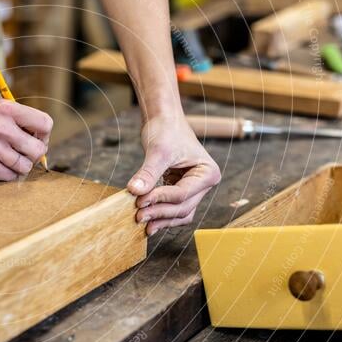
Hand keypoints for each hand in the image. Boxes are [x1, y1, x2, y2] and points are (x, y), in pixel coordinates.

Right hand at [0, 99, 51, 181]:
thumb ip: (23, 122)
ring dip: (18, 166)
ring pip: (26, 166)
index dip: (43, 134)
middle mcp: (0, 126)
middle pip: (39, 149)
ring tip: (4, 158)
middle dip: (32, 154)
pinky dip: (6, 174)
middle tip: (19, 152)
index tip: (31, 138)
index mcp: (6, 109)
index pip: (45, 123)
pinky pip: (12, 176)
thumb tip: (46, 144)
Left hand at [128, 113, 220, 234]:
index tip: (139, 200)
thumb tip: (133, 191)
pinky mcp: (181, 189)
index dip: (160, 200)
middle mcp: (204, 183)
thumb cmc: (166, 130)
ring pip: (180, 213)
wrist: (163, 120)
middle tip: (138, 215)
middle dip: (160, 213)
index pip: (182, 195)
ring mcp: (194, 188)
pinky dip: (161, 215)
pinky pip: (173, 208)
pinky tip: (147, 221)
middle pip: (183, 208)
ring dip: (161, 219)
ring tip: (141, 222)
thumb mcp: (157, 151)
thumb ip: (147, 173)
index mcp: (207, 173)